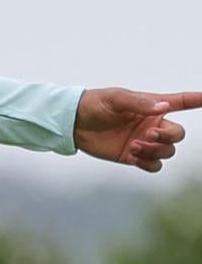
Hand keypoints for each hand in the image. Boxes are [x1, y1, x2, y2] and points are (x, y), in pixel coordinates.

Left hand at [74, 88, 201, 172]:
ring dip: (155, 150)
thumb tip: (163, 107)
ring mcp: (144, 141)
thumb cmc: (94, 104)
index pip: (179, 102)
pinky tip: (134, 156)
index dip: (195, 100)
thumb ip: (138, 102)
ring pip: (167, 151)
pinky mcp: (134, 156)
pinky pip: (154, 165)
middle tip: (148, 134)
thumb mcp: (114, 99)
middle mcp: (151, 124)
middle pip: (178, 134)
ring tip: (134, 145)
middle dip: (168, 136)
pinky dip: (149, 162)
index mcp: (150, 106)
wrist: (73, 123)